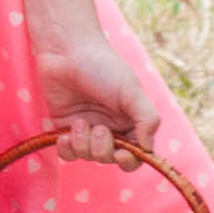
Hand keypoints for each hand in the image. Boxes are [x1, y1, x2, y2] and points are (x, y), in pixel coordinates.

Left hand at [33, 24, 156, 163]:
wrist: (66, 51)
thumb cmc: (102, 67)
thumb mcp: (131, 91)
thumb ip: (146, 119)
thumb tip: (149, 149)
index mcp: (130, 121)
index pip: (136, 154)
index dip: (129, 160)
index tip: (121, 153)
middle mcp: (110, 128)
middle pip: (110, 159)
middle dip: (103, 149)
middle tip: (98, 129)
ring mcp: (87, 130)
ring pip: (88, 157)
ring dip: (83, 144)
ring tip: (79, 123)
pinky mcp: (65, 129)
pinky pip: (67, 154)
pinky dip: (66, 149)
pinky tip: (64, 135)